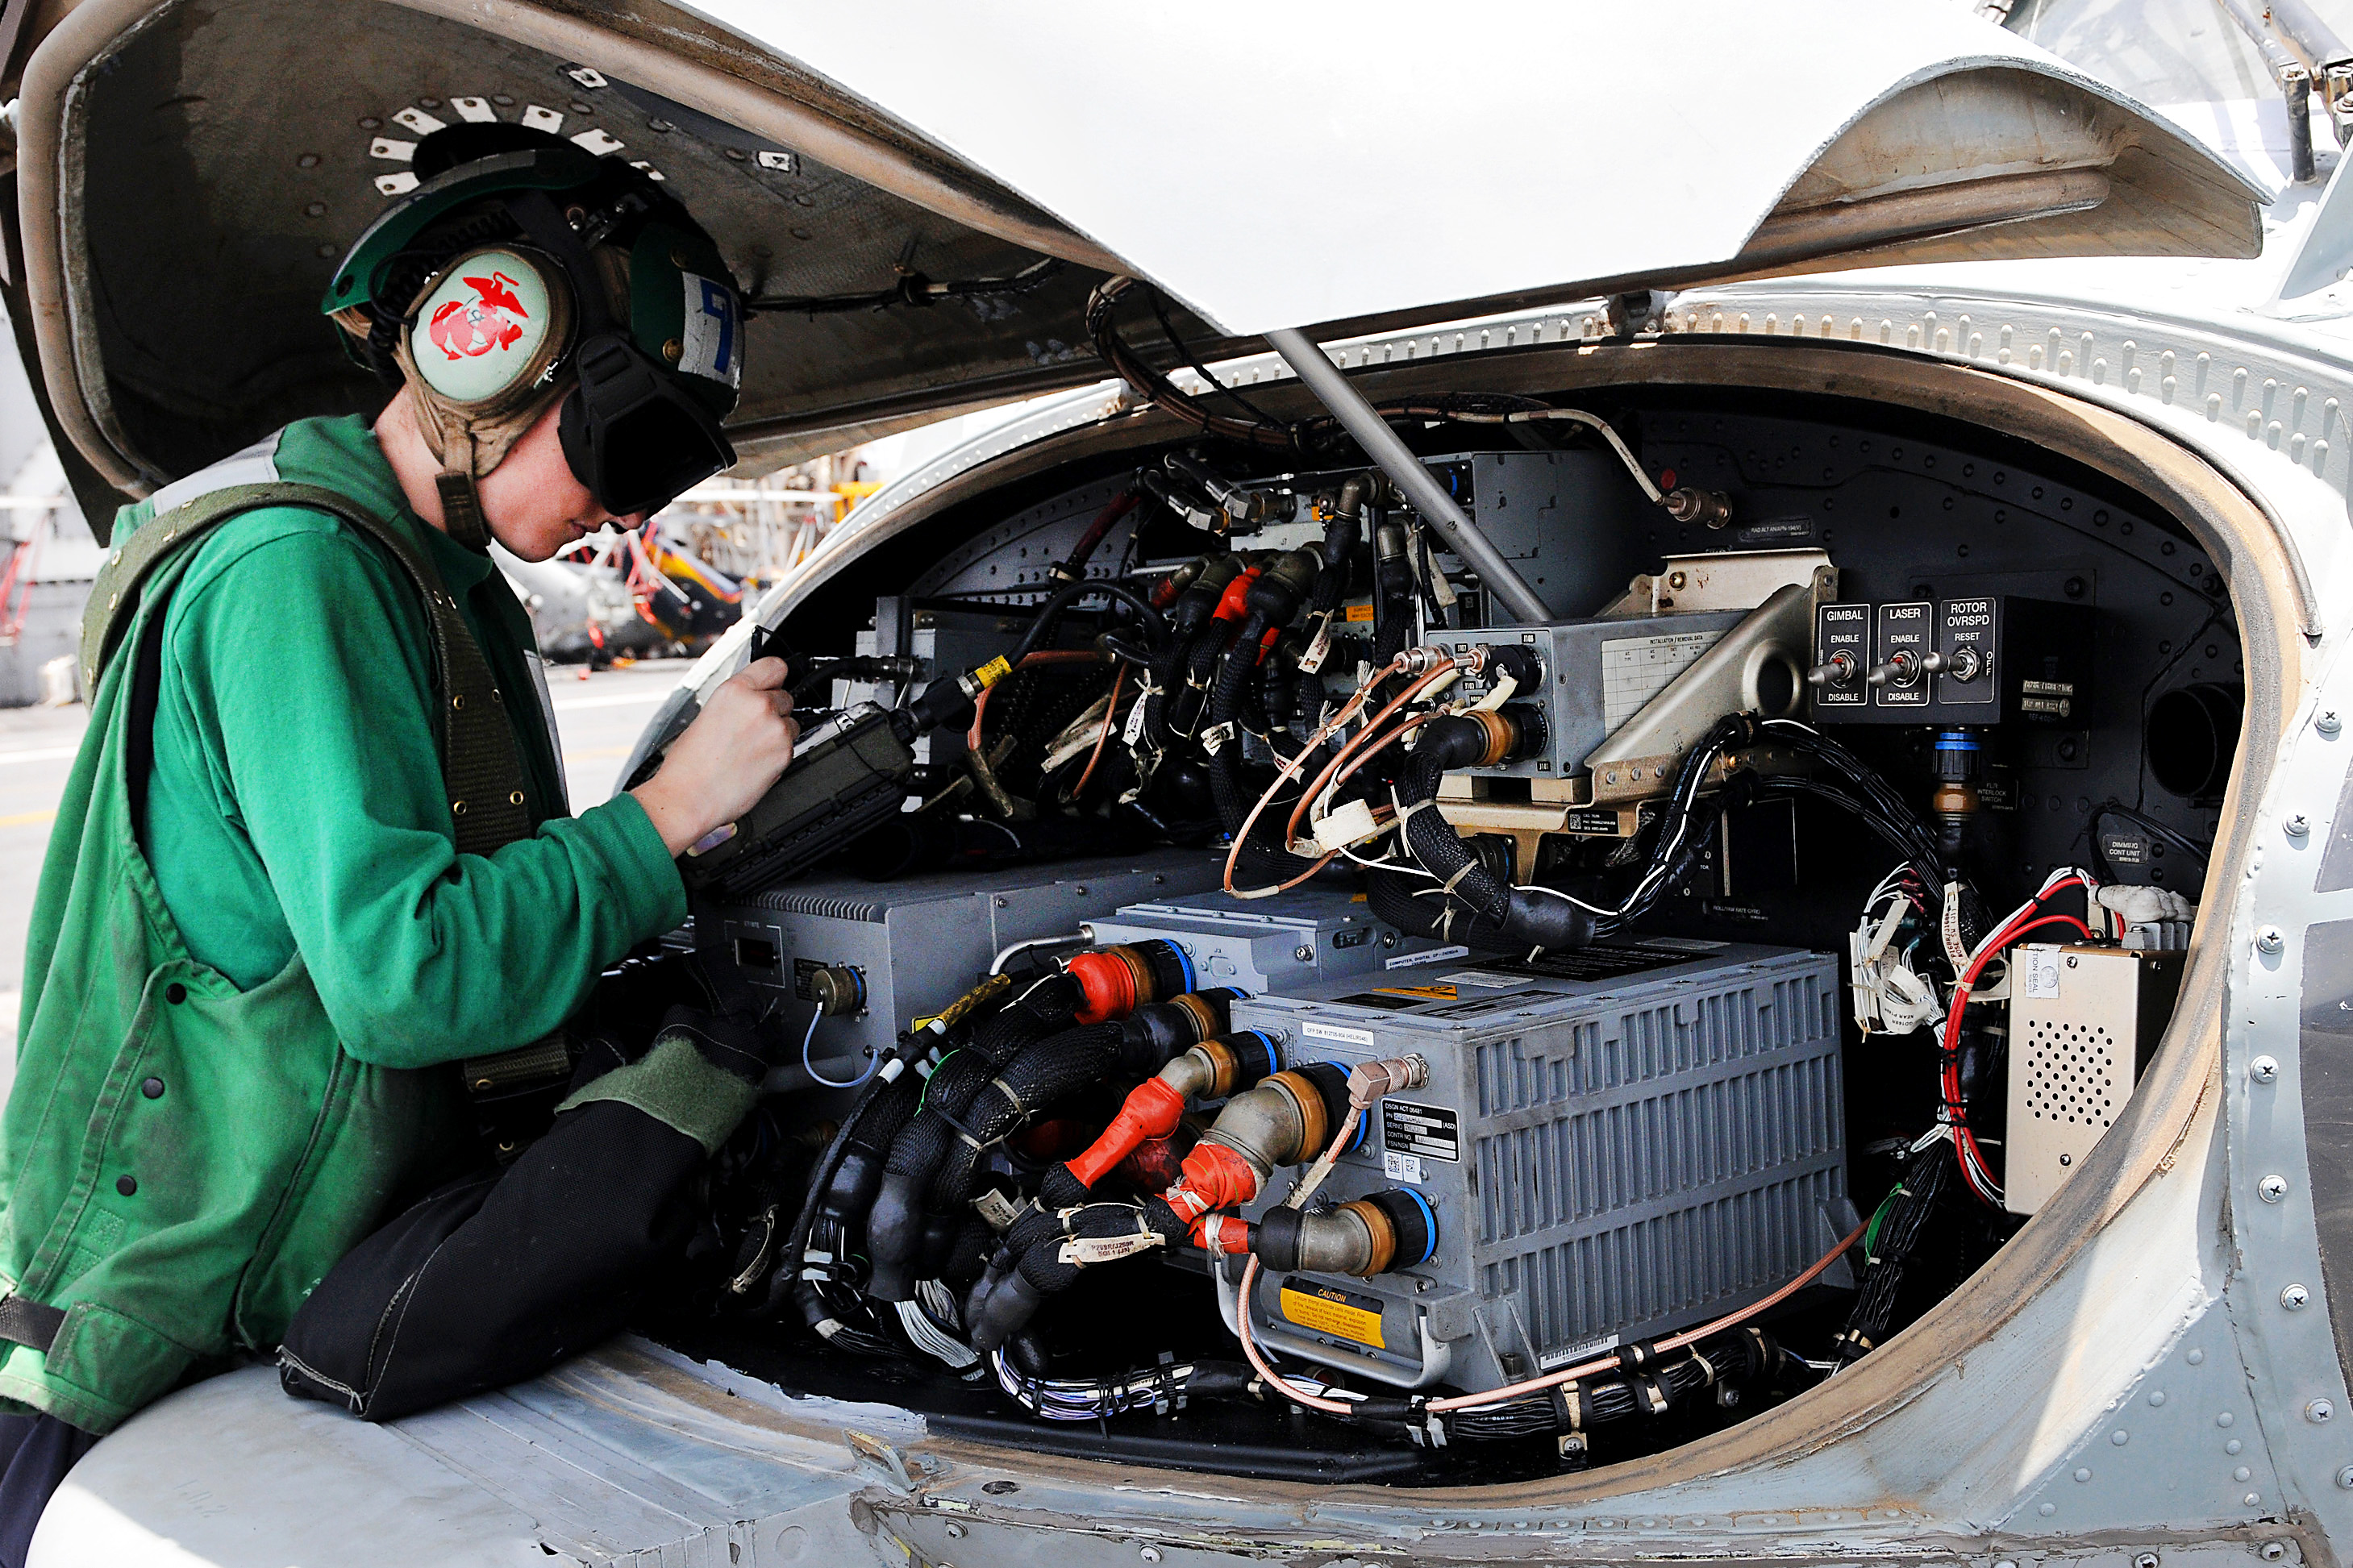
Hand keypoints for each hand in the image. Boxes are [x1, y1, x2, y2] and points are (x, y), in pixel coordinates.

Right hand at [632, 657, 798, 855]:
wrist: (689, 797)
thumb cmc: (689, 764)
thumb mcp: (707, 714)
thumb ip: (737, 701)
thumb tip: (753, 697)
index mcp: (735, 690)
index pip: (775, 666)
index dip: (774, 677)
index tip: (773, 683)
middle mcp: (759, 705)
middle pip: (785, 695)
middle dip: (774, 710)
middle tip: (753, 729)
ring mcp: (775, 729)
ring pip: (792, 722)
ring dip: (778, 732)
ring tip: (751, 748)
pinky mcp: (784, 753)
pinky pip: (791, 746)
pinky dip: (778, 753)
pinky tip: (755, 762)